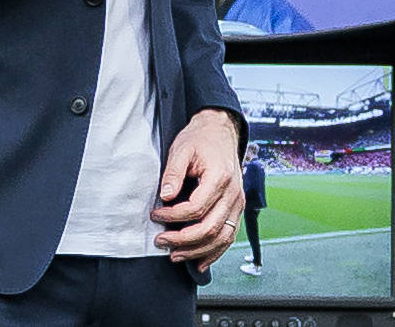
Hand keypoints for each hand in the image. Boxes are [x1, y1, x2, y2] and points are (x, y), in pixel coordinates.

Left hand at [151, 108, 244, 271]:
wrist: (220, 132)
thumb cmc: (201, 139)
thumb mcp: (182, 148)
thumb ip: (173, 172)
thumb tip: (165, 197)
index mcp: (220, 177)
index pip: (196, 208)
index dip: (173, 216)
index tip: (156, 215)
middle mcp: (233, 193)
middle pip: (210, 228)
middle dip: (183, 240)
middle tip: (161, 241)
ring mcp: (238, 202)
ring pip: (222, 237)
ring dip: (197, 251)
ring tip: (175, 254)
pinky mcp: (236, 208)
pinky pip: (230, 236)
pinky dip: (215, 252)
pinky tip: (200, 261)